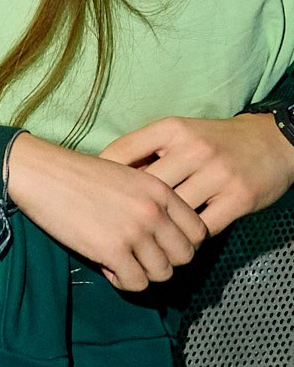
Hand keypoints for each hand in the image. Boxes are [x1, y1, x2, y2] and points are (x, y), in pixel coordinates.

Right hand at [4, 132, 206, 290]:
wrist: (38, 173)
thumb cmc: (76, 174)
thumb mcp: (125, 176)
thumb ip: (150, 200)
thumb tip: (164, 233)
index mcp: (160, 190)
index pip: (198, 232)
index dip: (181, 243)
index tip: (160, 244)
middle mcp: (153, 212)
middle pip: (184, 256)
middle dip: (163, 261)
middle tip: (139, 256)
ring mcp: (134, 232)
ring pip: (162, 273)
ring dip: (141, 272)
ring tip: (119, 261)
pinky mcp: (112, 250)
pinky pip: (135, 283)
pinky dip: (122, 280)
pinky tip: (106, 266)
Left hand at [100, 113, 293, 238]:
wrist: (272, 142)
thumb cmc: (214, 141)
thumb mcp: (178, 133)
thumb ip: (147, 151)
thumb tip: (109, 174)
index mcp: (171, 129)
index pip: (122, 151)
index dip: (103, 176)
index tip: (95, 192)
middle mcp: (193, 149)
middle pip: (145, 186)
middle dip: (130, 207)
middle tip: (118, 222)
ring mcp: (217, 175)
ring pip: (173, 211)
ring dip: (160, 227)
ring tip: (147, 235)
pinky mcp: (239, 199)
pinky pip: (203, 227)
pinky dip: (188, 237)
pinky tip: (179, 237)